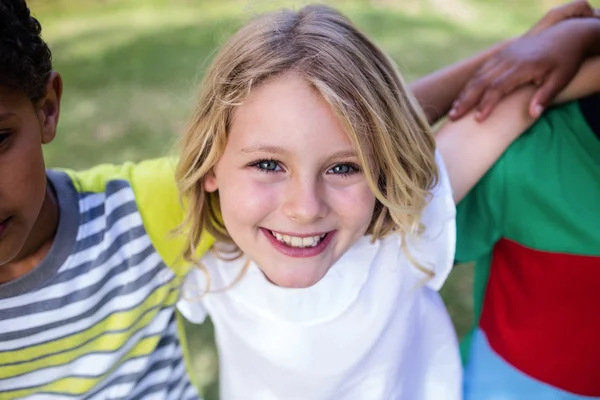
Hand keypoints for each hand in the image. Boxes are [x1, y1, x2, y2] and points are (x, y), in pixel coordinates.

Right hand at [449, 1, 597, 120]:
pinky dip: (469, 84)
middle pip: (482, 81)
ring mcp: (502, 56)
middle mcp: (508, 59)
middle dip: (466, 100)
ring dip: (464, 93)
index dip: (486, 103)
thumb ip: (545, 96)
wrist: (565, 35)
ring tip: (453, 110)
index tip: (477, 119)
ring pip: (478, 75)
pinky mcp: (500, 55)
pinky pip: (481, 70)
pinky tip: (462, 97)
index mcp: (523, 66)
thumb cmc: (565, 60)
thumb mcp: (561, 78)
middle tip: (453, 117)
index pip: (498, 86)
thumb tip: (532, 115)